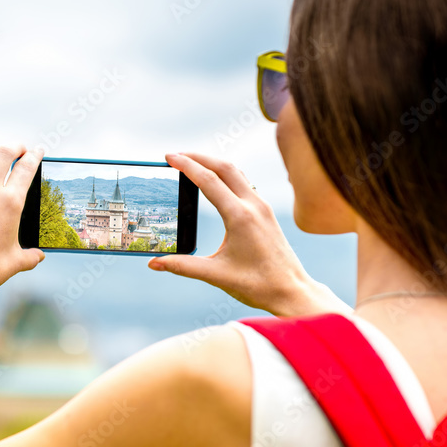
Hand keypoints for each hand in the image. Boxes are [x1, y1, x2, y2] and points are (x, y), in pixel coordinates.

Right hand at [148, 153, 349, 316]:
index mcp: (240, 216)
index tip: (168, 157)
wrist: (292, 291)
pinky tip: (217, 181)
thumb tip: (153, 264)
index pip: (208, 180)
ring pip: (236, 172)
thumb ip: (182, 266)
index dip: (186, 166)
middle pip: (224, 166)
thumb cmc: (258, 285)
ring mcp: (263, 207)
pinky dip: (226, 174)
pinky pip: (244, 183)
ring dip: (213, 163)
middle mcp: (254, 206)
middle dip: (198, 156)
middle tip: (175, 155)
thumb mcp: (216, 275)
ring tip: (192, 162)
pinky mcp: (266, 213)